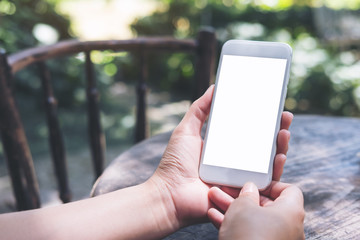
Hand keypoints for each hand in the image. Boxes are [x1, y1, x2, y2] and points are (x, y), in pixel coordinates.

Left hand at [149, 85, 293, 229]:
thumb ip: (199, 109)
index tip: (272, 106)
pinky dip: (275, 169)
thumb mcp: (186, 130)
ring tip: (285, 131)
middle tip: (285, 116)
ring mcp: (240, 177)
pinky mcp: (243, 193)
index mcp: (223, 148)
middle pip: (261, 145)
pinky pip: (264, 182)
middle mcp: (234, 162)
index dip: (261, 120)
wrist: (170, 195)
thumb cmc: (175, 163)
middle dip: (276, 130)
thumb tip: (214, 87)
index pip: (247, 131)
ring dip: (280, 147)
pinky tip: (280, 155)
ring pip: (267, 162)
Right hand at [208, 182, 304, 239]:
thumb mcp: (242, 207)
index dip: (271, 184)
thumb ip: (246, 194)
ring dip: (234, 209)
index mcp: (292, 212)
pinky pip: (251, 233)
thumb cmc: (248, 236)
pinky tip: (216, 216)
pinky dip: (236, 225)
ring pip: (255, 220)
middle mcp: (289, 228)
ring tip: (215, 200)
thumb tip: (249, 190)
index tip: (254, 182)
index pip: (289, 190)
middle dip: (244, 196)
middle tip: (228, 189)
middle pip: (267, 205)